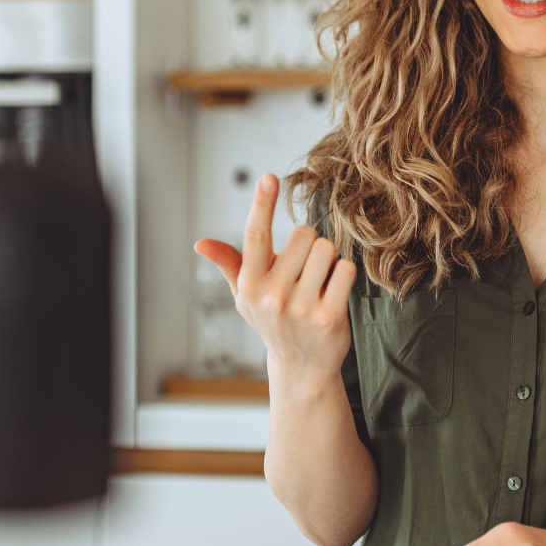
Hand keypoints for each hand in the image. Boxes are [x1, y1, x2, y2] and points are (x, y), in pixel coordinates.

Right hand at [193, 173, 356, 387]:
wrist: (301, 367)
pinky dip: (344, 274)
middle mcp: (272, 296)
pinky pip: (345, 269)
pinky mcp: (329, 317)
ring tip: (319, 280)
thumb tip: (200, 243)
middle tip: (304, 270)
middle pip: (304, 233)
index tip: (268, 178)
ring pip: (326, 249)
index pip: (254, 235)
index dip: (262, 203)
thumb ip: (229, 263)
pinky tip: (334, 291)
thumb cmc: (273, 321)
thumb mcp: (245, 294)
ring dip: (328, 258)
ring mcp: (301, 308)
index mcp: (250, 284)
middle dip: (309, 244)